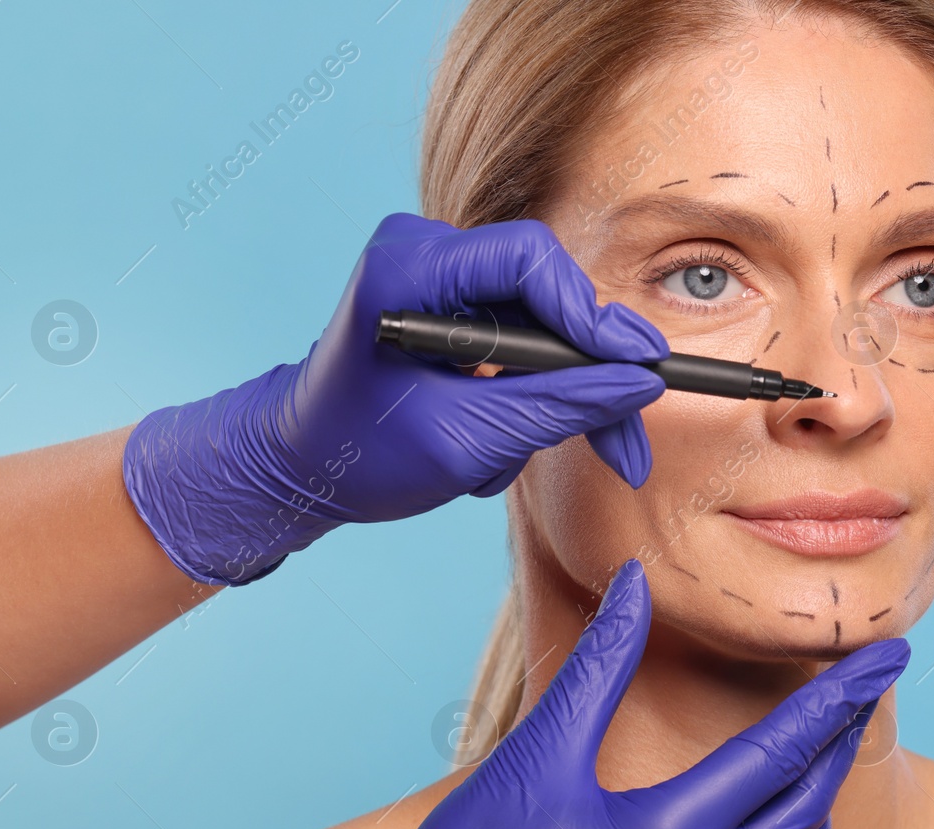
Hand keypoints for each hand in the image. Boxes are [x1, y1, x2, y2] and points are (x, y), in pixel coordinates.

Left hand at [123, 213, 667, 584]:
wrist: (295, 468)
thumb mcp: (467, 440)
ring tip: (516, 463)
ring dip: (552, 400)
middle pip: (545, 295)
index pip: (528, 261)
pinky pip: (519, 344)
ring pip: (541, 327)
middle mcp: (424, 255)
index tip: (638, 369)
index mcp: (408, 268)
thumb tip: (637, 385)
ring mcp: (437, 280)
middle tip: (629, 439)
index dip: (591, 315)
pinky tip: (495, 447)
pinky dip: (526, 398)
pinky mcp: (450, 309)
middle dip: (590, 374)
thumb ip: (556, 407)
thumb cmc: (357, 455)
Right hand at [253, 559, 910, 828]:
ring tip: (814, 754)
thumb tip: (632, 586)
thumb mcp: (538, 750)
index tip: (891, 650)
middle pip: (807, 804)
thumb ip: (599, 665)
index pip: (787, 750)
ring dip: (817, 806)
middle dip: (843, 736)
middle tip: (866, 682)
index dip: (843, 694)